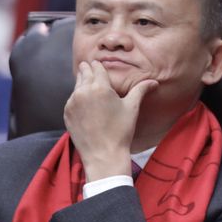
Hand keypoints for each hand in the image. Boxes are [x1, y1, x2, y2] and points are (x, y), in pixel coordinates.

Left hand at [63, 60, 156, 181]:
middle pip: (83, 72)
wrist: (103, 155)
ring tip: (90, 88)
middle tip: (91, 69)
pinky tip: (86, 105)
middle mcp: (83, 91)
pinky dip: (77, 99)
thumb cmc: (120, 131)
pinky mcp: (66, 113)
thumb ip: (141, 90)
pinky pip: (71, 100)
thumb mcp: (132, 108)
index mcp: (100, 87)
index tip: (99, 66)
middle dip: (88, 70)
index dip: (98, 66)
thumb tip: (154, 82)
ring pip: (76, 85)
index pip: (96, 67)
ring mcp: (72, 102)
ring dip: (82, 84)